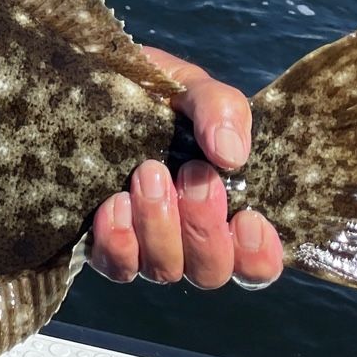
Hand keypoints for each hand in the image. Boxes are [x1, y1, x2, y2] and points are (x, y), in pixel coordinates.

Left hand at [87, 47, 283, 289]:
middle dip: (203, 226)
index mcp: (228, 210)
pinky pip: (117, 266)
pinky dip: (119, 240)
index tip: (247, 217)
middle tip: (191, 174)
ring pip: (165, 270)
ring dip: (160, 225)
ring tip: (149, 173)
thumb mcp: (196, 90)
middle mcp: (191, 240)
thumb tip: (231, 154)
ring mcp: (149, 247)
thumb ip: (223, 111)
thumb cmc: (162, 97)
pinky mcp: (108, 245)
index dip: (257, 255)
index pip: (257, 264)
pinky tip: (116, 202)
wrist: (99, 86)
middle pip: (210, 270)